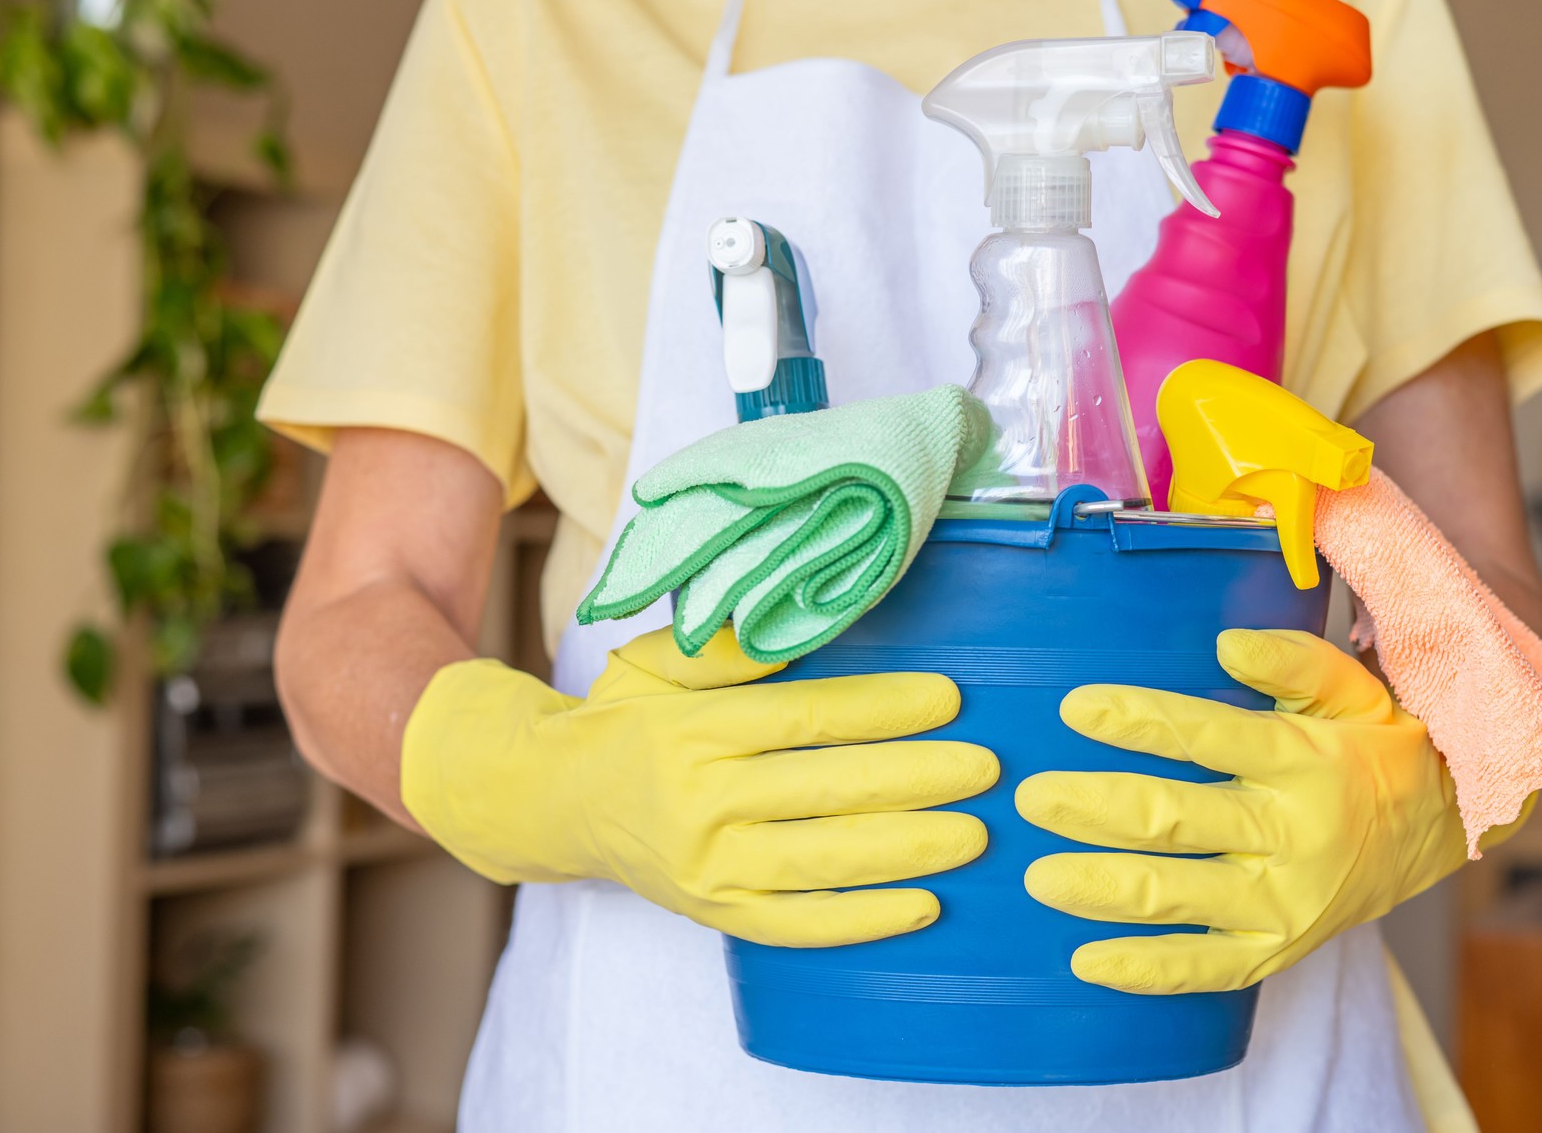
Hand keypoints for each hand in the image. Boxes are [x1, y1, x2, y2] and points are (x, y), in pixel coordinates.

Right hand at [402, 627, 997, 946]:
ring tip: (976, 833)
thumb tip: (806, 616)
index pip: (804, 718)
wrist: (554, 801)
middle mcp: (697, 800)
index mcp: (691, 729)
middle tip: (987, 768)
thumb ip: (728, 648)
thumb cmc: (625, 720)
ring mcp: (705, 866)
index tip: (950, 698)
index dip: (882, 709)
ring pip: (822, 861)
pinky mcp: (712, 913)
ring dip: (906, 849)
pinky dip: (862, 920)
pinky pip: (797, 925)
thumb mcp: (658, 664)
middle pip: (826, 790)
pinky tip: (924, 905)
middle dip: (916, 779)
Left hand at [1017, 628, 1484, 992]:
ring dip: (1102, 888)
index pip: (1209, 735)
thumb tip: (1226, 643)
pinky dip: (1146, 968)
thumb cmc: (1374, 747)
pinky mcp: (1278, 949)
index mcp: (1305, 762)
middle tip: (1030, 798)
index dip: (1140, 721)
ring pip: (1178, 896)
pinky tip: (1086, 960)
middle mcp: (1293, 835)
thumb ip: (1293, 661)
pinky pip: (1205, 967)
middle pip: (1177, 820)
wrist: (1441, 833)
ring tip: (1038, 875)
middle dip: (1095, 809)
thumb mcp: (1353, 690)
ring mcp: (1285, 902)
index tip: (1076, 708)